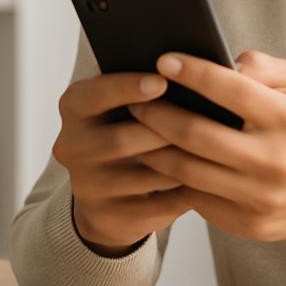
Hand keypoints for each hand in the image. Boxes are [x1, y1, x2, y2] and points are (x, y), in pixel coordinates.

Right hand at [52, 71, 192, 255]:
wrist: (110, 189)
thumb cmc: (132, 126)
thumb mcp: (127, 100)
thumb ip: (149, 83)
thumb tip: (195, 69)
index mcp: (75, 107)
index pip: (94, 94)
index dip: (127, 87)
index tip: (162, 81)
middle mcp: (72, 145)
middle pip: (120, 139)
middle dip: (164, 130)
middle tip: (202, 119)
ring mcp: (87, 185)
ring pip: (143, 175)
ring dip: (180, 162)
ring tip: (213, 149)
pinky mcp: (108, 216)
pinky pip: (154, 205)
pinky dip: (183, 191)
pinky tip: (207, 179)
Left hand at [129, 50, 285, 260]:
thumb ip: (266, 67)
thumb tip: (222, 63)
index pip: (231, 90)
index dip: (193, 73)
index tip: (163, 60)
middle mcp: (274, 161)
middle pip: (196, 135)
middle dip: (158, 113)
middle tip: (136, 97)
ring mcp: (260, 198)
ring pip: (188, 172)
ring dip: (155, 147)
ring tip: (138, 126)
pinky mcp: (248, 224)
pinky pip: (197, 199)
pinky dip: (173, 177)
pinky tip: (159, 158)